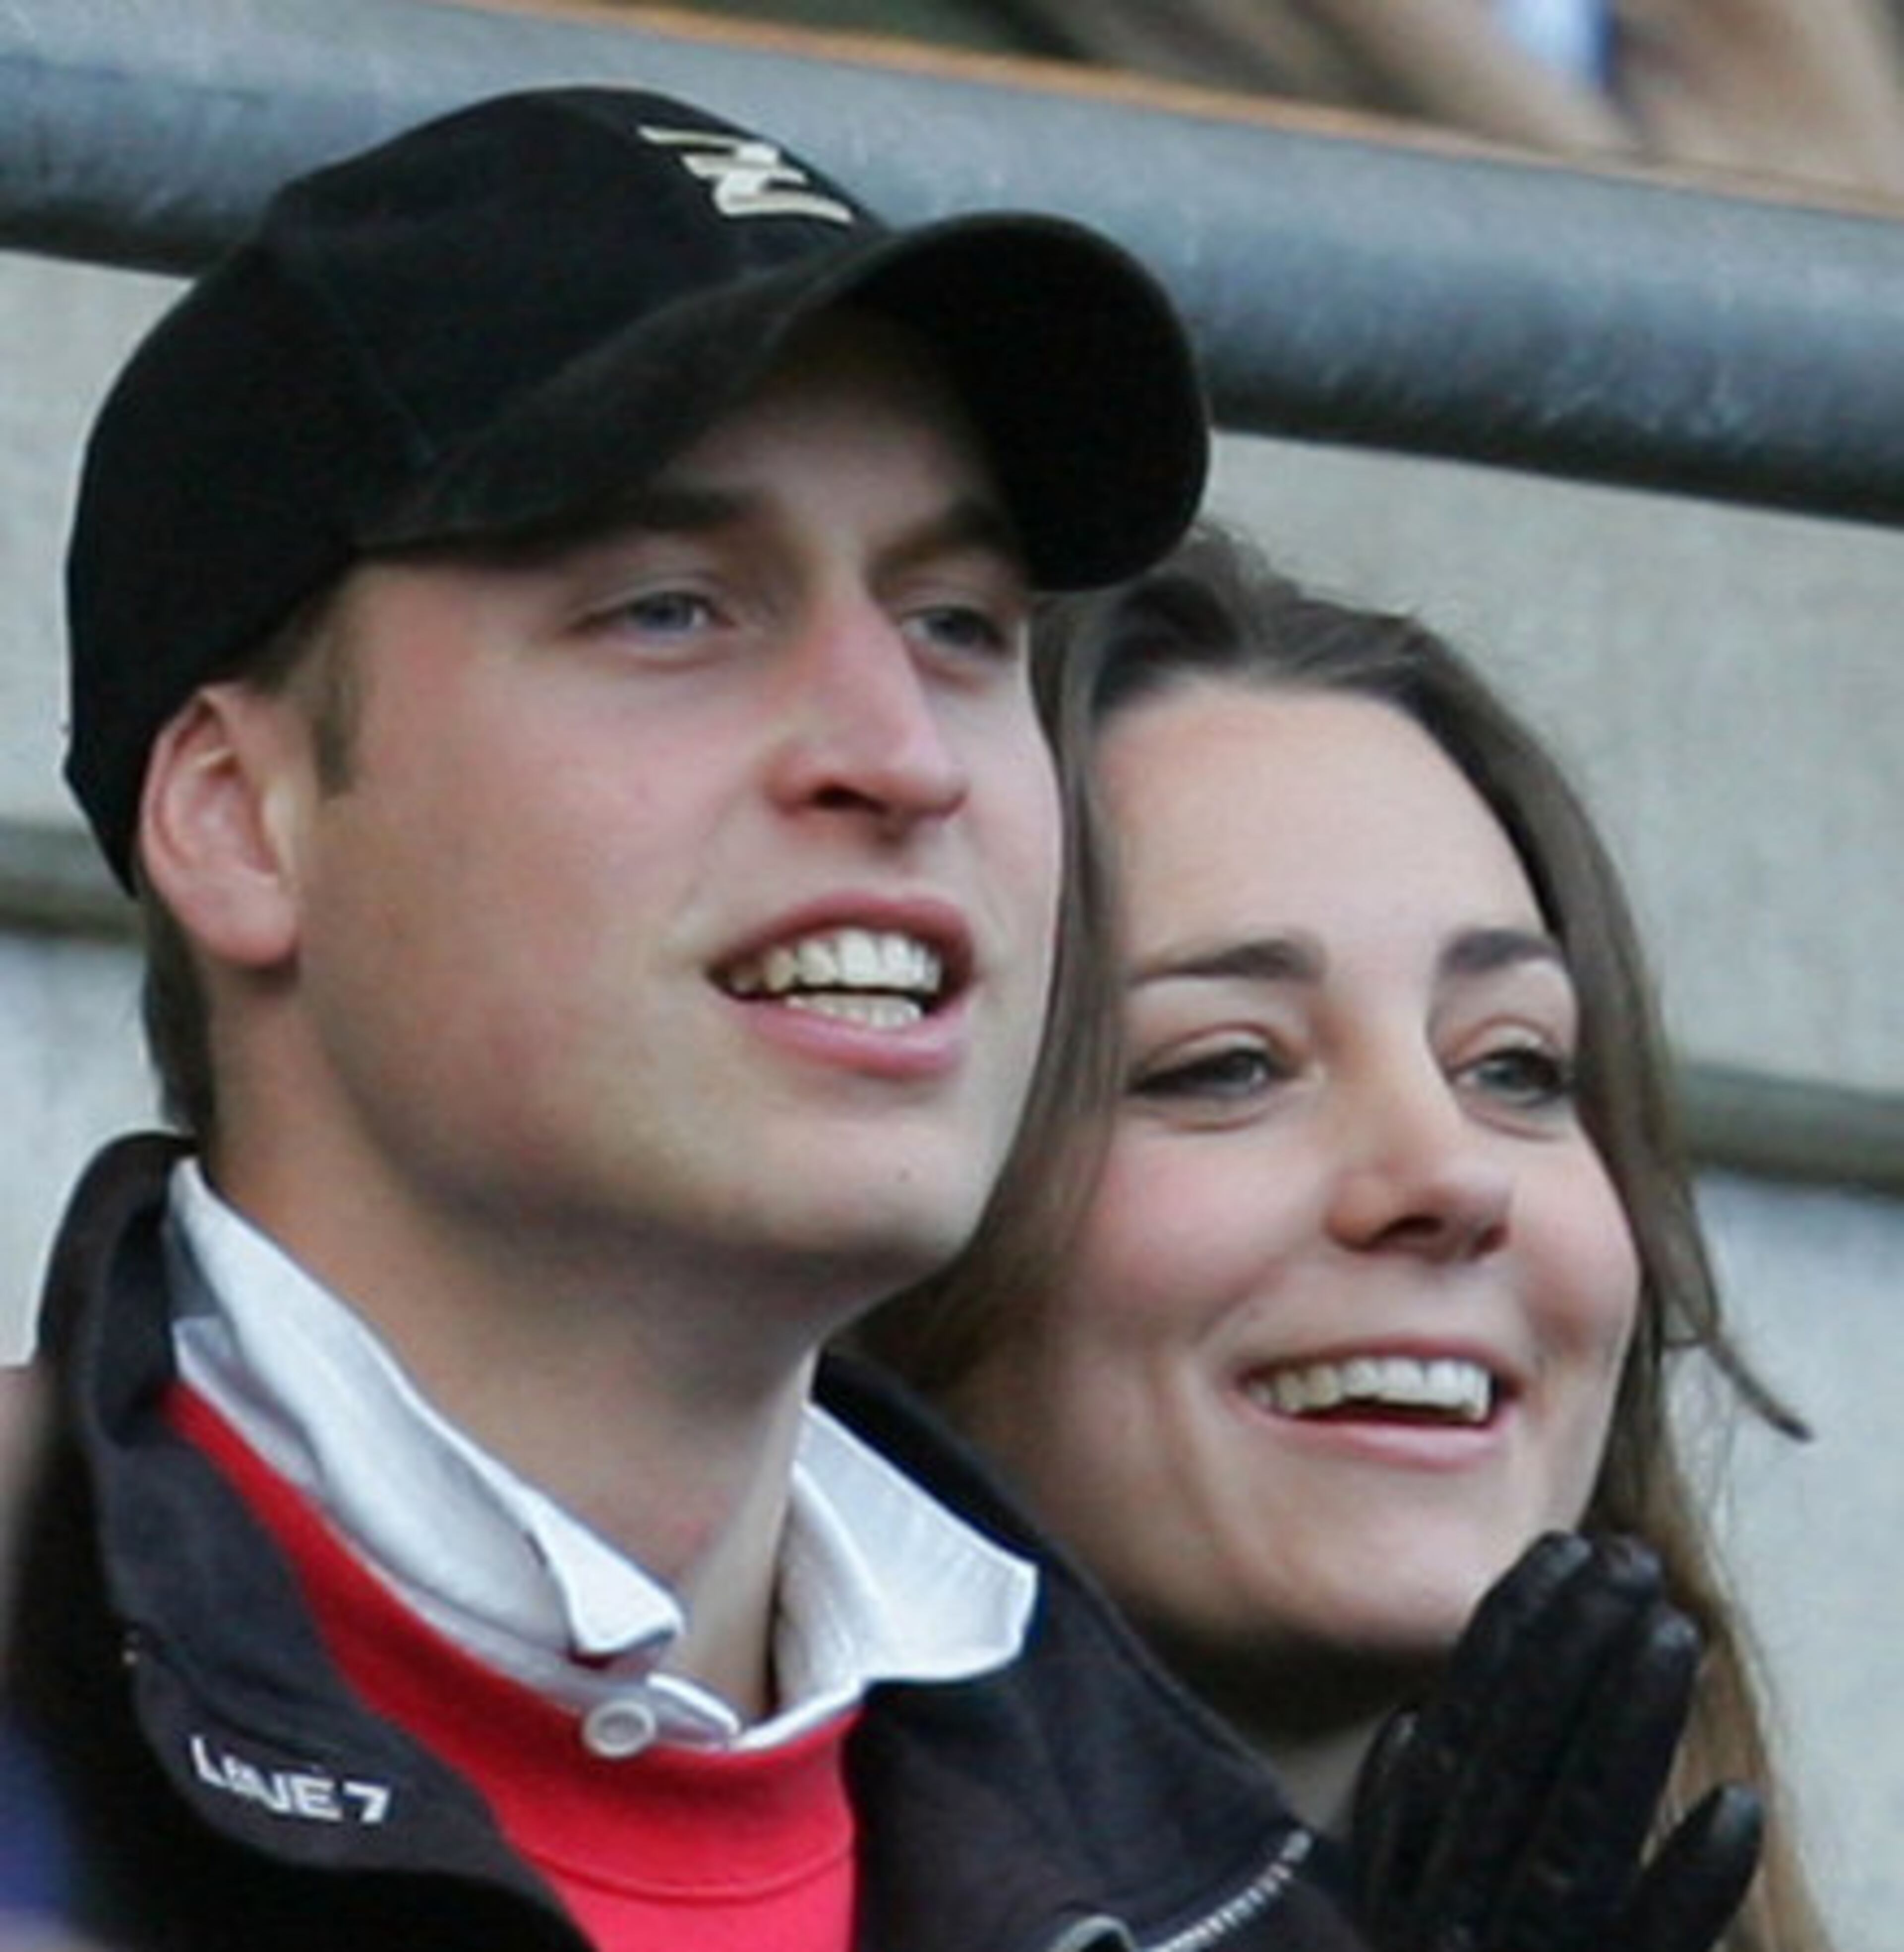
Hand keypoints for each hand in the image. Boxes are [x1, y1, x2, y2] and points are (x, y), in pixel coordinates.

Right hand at [1351, 1532, 1761, 1951]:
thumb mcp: (1397, 1913)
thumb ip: (1404, 1831)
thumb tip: (1411, 1730)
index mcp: (1410, 1873)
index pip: (1461, 1723)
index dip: (1511, 1631)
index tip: (1562, 1552)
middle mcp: (1453, 1910)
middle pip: (1519, 1755)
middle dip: (1577, 1644)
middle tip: (1632, 1559)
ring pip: (1581, 1827)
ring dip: (1631, 1722)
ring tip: (1678, 1634)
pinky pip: (1647, 1944)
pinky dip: (1690, 1878)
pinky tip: (1735, 1806)